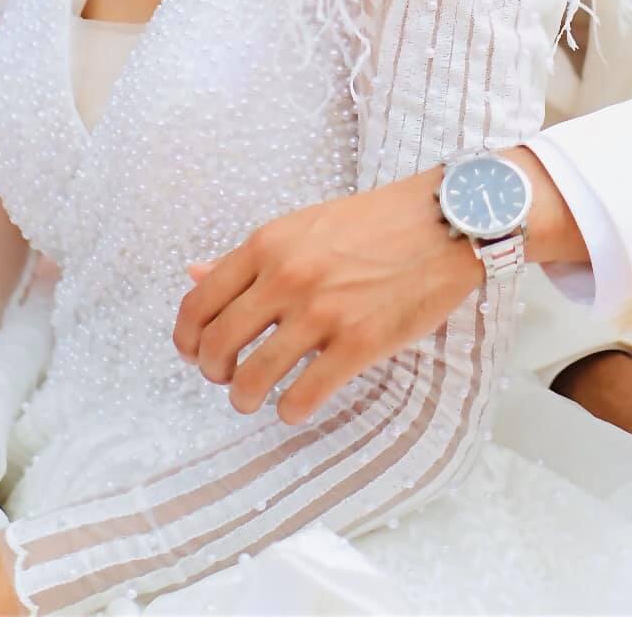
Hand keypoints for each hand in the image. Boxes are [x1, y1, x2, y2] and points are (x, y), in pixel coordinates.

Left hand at [173, 168, 482, 422]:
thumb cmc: (376, 222)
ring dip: (246, 399)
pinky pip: (300, 398)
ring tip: (258, 398)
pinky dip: (290, 410)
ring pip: (251, 381)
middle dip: (214, 373)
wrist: (444, 221)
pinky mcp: (358, 344)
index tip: (194, 352)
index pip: (197, 303)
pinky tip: (298, 402)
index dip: (187, 338)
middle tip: (228, 378)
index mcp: (268, 244)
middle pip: (216, 346)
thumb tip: (193, 274)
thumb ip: (251, 257)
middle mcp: (286, 277)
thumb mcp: (304, 225)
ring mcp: (322, 313)